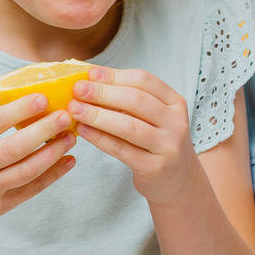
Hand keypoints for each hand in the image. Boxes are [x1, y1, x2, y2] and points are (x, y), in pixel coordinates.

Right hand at [0, 94, 77, 239]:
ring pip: (27, 170)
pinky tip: (69, 160)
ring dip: (53, 153)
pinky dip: (53, 175)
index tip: (43, 97)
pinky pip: (31, 189)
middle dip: (44, 130)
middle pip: (14, 147)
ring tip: (71, 137)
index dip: (20, 109)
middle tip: (65, 116)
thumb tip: (22, 95)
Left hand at [69, 66, 202, 203]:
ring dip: (97, 115)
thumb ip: (129, 100)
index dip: (115, 75)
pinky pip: (121, 149)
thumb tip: (91, 80)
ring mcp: (167, 146)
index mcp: (175, 102)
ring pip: (128, 126)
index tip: (90, 73)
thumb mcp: (154, 117)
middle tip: (78, 89)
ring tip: (75, 109)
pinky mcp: (154, 167)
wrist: (179, 181)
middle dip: (103, 92)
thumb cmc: (158, 142)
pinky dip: (99, 138)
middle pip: (136, 100)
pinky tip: (83, 130)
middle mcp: (175, 122)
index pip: (144, 81)